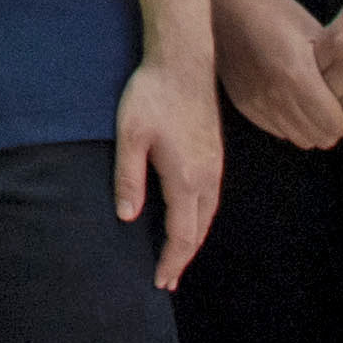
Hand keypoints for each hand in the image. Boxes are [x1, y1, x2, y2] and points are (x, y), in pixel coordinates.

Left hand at [110, 52, 226, 290]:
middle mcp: (207, 177)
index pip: (182, 235)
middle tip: (167, 279)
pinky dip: (200, 218)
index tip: (160, 282)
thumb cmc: (152, 94)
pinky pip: (211, 198)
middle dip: (183, 257)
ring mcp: (214, 164)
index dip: (171, 262)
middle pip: (198, 231)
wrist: (182, 60)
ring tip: (178, 255)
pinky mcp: (215, 152)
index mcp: (186, 178)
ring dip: (193, 239)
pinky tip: (190, 216)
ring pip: (208, 215)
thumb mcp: (130, 135)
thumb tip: (127, 217)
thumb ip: (128, 178)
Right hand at [209, 0, 342, 152]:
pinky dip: (292, 125)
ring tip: (317, 109)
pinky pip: (277, 131)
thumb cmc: (274, 12)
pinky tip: (293, 103)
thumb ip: (336, 64)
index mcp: (298, 77)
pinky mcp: (244, 105)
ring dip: (313, 129)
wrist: (227, 5)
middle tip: (339, 110)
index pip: (334, 124)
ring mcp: (258, 104)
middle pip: (319, 137)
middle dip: (335, 127)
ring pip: (299, 139)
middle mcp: (276, 97)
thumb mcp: (312, 31)